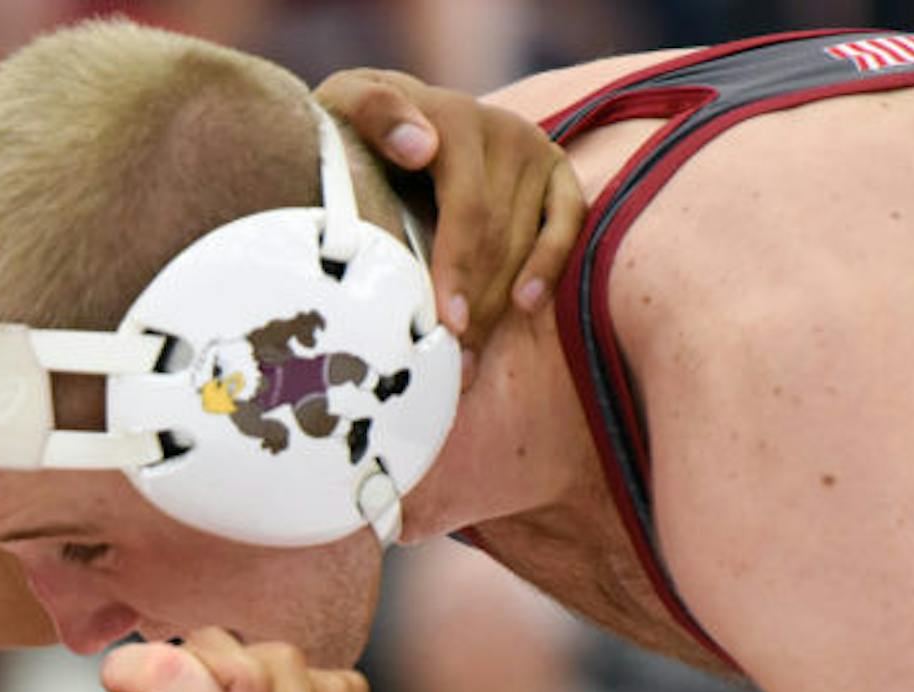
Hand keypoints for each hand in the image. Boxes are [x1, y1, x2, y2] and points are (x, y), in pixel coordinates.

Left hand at [317, 67, 583, 355]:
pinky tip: (526, 305)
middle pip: (497, 236)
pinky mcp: (555, 168)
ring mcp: (533, 149)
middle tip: (450, 365)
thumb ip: (375, 115)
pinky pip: (567, 221)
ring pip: (524, 241)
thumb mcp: (346, 105)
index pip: (466, 209)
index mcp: (453, 118)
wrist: (387, 108)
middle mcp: (502, 130)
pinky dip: (550, 264)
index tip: (444, 324)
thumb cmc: (355, 123)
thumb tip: (422, 147)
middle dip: (475, 305)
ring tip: (468, 360)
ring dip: (499, 304)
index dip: (456, 270)